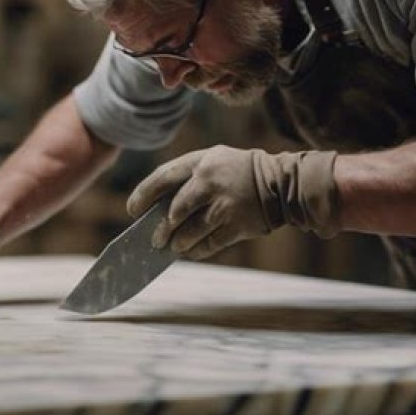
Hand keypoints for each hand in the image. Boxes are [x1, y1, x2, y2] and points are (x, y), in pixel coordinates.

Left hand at [127, 145, 338, 259]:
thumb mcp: (213, 162)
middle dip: (161, 229)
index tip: (133, 210)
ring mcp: (225, 205)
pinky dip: (196, 251)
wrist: (282, 184)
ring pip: (190, 231)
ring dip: (178, 243)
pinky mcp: (237, 225)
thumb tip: (158, 210)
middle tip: (154, 240)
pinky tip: (189, 252)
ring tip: (173, 247)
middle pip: (174, 211)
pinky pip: (209, 244)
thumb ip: (187, 179)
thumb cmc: (238, 173)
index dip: (143, 195)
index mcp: (202, 162)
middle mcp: (211, 182)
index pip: (162, 178)